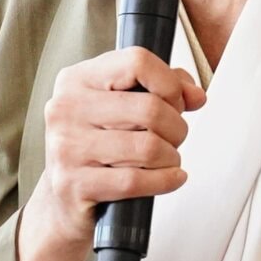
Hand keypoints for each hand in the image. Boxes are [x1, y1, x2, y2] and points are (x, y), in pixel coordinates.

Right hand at [23, 46, 205, 258]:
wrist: (65, 197)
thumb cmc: (98, 145)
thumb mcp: (125, 105)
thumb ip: (165, 88)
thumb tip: (195, 95)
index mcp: (78, 79)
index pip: (138, 62)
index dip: (170, 84)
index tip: (176, 101)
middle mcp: (66, 108)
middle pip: (150, 109)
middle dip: (177, 127)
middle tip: (174, 138)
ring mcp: (66, 147)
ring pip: (147, 147)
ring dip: (171, 156)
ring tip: (168, 159)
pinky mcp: (73, 184)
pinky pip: (135, 181)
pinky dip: (165, 180)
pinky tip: (171, 178)